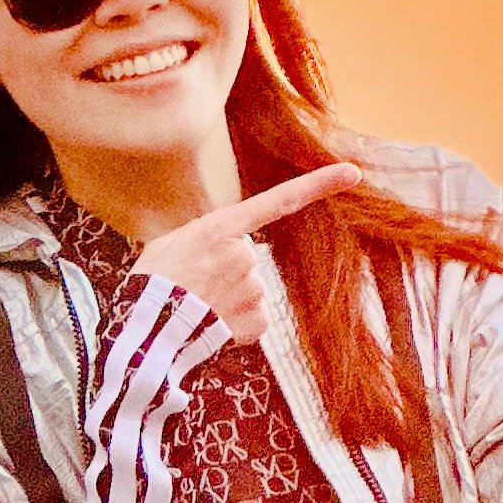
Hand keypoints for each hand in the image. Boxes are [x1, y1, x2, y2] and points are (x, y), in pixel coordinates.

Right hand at [130, 163, 365, 341]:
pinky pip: (254, 319)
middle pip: (249, 260)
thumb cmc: (154, 283)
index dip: (318, 185)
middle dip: (229, 273)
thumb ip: (206, 237)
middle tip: (196, 286)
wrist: (149, 328)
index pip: (279, 200)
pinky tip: (212, 323)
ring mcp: (253, 287)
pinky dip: (236, 324)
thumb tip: (220, 246)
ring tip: (199, 306)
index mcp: (222, 228)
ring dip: (230, 299)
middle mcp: (244, 254)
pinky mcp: (257, 319)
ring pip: (251, 291)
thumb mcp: (172, 243)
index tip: (352, 173)